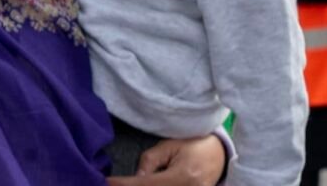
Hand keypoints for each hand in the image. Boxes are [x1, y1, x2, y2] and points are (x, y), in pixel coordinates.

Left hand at [107, 135, 225, 185]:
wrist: (220, 153)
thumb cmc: (194, 144)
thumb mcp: (170, 145)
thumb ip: (151, 161)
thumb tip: (136, 180)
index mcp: (183, 177)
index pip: (146, 185)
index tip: (106, 183)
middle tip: (112, 184)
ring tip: (125, 183)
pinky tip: (141, 184)